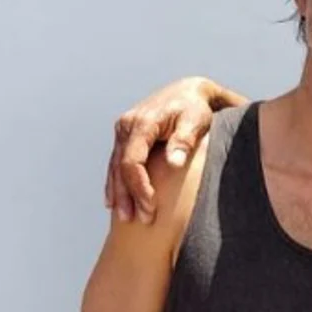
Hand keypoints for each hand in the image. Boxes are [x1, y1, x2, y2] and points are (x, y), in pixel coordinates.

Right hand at [104, 77, 219, 223]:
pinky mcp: (126, 137)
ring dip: (119, 194)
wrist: (189, 91)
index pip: (132, 162)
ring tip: (125, 218)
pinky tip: (115, 202)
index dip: (140, 188)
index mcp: (142, 123)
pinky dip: (116, 183)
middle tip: (137, 220)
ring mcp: (123, 131)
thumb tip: (173, 163)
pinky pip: (117, 163)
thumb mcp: (195, 121)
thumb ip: (184, 141)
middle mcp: (126, 126)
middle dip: (128, 196)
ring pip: (115, 167)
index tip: (151, 208)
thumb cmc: (196, 107)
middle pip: (120, 168)